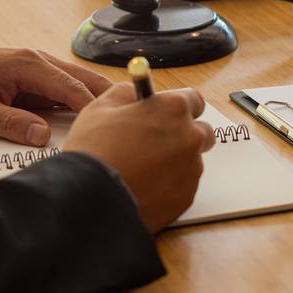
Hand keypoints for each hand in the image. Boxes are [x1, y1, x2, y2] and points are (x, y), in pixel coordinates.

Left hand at [0, 46, 112, 145]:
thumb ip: (10, 124)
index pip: (71, 88)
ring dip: (99, 100)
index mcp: (28, 65)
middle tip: (131, 119)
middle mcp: (40, 61)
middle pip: (86, 79)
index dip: (92, 108)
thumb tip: (41, 137)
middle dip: (109, 98)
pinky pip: (68, 89)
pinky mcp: (39, 78)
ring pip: (81, 82)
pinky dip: (84, 102)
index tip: (109, 126)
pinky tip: (95, 118)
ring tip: (121, 119)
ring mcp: (41, 68)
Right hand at [63, 84, 214, 232]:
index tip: (167, 113)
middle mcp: (190, 137)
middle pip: (202, 132)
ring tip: (142, 170)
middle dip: (184, 135)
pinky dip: (169, 186)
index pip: (194, 100)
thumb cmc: (93, 150)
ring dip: (175, 162)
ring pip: (191, 161)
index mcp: (173, 109)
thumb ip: (126, 93)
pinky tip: (144, 187)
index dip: (178, 107)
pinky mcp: (187, 197)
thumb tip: (136, 94)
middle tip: (157, 143)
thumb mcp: (101, 108)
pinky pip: (183, 186)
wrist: (90, 199)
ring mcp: (191, 169)